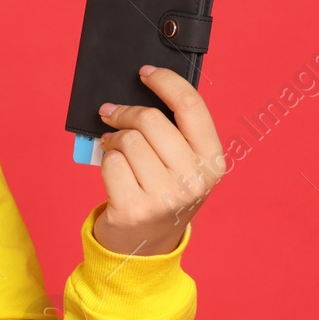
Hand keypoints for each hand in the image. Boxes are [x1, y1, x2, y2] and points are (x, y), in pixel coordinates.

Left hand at [93, 64, 225, 255]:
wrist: (147, 246)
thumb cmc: (162, 194)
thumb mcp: (184, 166)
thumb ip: (175, 132)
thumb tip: (142, 90)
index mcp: (213, 162)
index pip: (191, 107)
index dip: (165, 82)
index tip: (145, 73)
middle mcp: (195, 180)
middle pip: (151, 120)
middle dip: (125, 112)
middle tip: (111, 113)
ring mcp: (166, 197)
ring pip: (128, 141)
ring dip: (113, 139)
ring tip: (113, 148)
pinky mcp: (135, 209)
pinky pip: (111, 163)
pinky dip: (105, 160)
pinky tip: (112, 170)